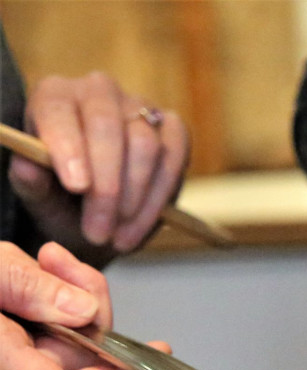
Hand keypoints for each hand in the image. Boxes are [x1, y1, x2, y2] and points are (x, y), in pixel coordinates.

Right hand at [0, 241, 169, 369]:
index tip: (141, 360)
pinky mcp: (22, 332)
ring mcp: (16, 349)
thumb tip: (81, 310)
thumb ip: (24, 287)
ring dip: (76, 293)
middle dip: (91, 314)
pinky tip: (44, 262)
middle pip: (79, 360)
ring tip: (48, 257)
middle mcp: (9, 363)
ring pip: (75, 336)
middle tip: (64, 266)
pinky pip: (59, 319)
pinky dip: (62, 289)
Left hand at [8, 71, 189, 265]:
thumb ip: (30, 182)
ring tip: (116, 237)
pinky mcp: (173, 129)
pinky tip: (139, 226)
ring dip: (133, 198)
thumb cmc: (62, 199)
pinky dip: (159, 198)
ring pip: (145, 145)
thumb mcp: (39, 196)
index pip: (57, 109)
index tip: (77, 187)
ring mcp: (140, 107)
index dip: (68, 146)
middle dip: (106, 185)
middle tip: (98, 232)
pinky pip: (174, 158)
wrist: (99, 212)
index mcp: (54, 96)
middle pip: (107, 125)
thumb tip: (27, 168)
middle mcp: (98, 91)